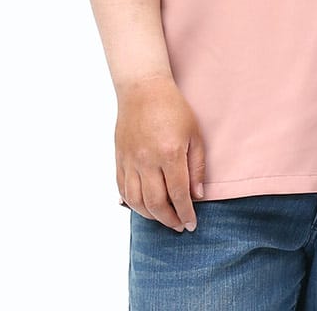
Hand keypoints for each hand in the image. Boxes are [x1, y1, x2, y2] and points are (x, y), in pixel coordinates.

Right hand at [115, 75, 205, 231]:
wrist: (143, 89)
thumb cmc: (173, 108)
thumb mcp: (194, 134)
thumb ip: (197, 166)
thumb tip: (197, 195)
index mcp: (170, 153)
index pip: (178, 194)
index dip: (186, 213)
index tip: (191, 224)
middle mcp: (147, 161)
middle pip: (156, 203)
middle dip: (169, 220)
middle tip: (179, 226)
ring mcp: (130, 161)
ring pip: (137, 201)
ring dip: (151, 216)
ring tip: (163, 218)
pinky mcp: (119, 159)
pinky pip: (123, 190)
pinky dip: (133, 204)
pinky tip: (144, 207)